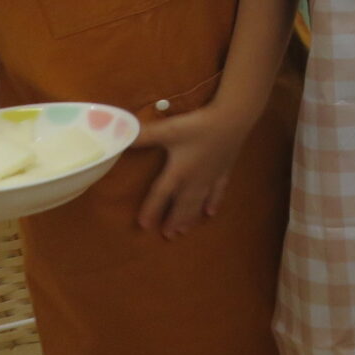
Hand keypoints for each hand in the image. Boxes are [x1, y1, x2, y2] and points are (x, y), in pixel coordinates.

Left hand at [132, 106, 253, 238]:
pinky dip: (214, 203)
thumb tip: (120, 137)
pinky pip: (218, 191)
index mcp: (178, 172)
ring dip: (190, 217)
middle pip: (181, 204)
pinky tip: (211, 213)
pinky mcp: (224, 170)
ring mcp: (211, 176)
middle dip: (173, 220)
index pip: (161, 195)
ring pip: (198, 202)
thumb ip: (143, 135)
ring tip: (183, 231)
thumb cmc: (199, 125)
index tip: (144, 226)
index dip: (151, 210)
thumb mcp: (169, 129)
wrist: (234, 118)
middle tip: (167, 235)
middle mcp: (194, 179)